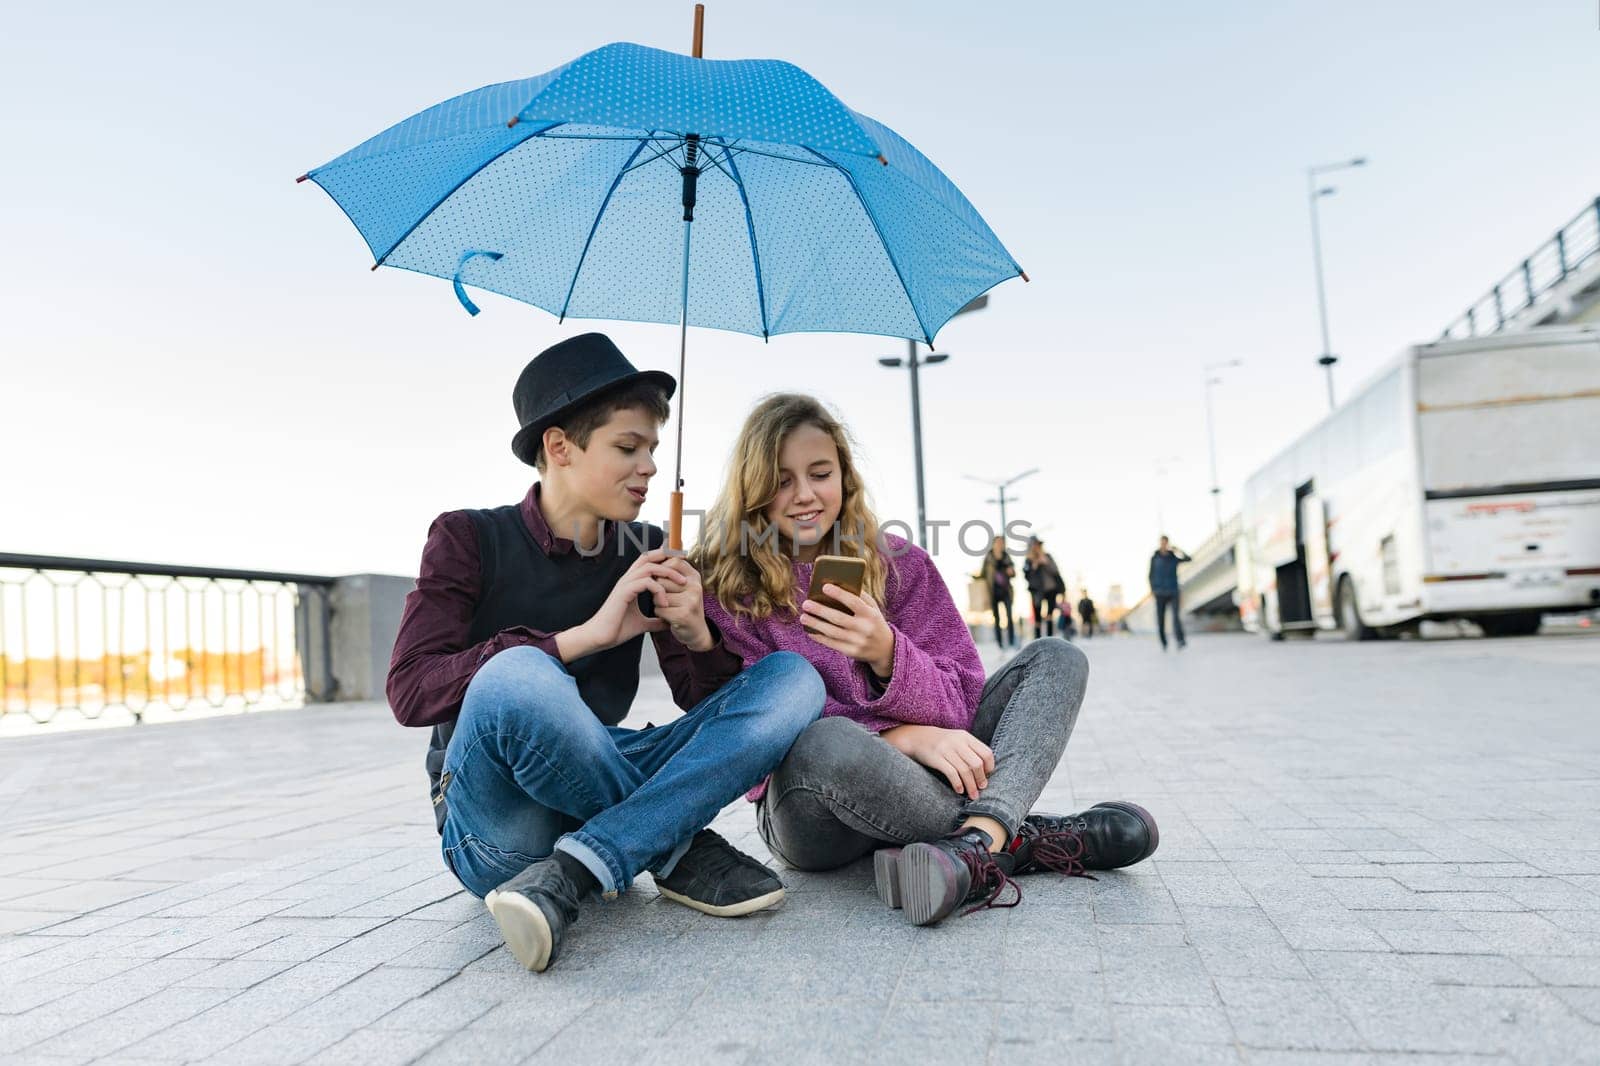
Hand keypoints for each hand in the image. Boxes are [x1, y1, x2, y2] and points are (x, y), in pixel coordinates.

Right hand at [561, 549, 675, 658]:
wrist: (600, 638)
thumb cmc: (616, 630)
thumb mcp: (641, 624)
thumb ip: (654, 621)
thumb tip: (668, 624)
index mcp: (631, 583)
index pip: (648, 561)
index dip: (663, 557)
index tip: (681, 560)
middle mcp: (627, 579)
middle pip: (649, 556)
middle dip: (668, 555)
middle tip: (685, 559)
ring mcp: (625, 584)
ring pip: (650, 567)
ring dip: (668, 573)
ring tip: (682, 583)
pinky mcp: (623, 592)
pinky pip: (646, 582)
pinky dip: (659, 590)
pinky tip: (664, 603)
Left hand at [649, 554, 714, 651]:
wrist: (696, 632)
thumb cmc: (685, 606)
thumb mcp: (684, 584)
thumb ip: (674, 566)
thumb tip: (664, 543)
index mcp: (694, 576)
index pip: (672, 561)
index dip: (661, 569)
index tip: (661, 578)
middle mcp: (695, 586)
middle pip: (662, 579)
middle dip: (657, 589)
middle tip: (667, 598)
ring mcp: (691, 600)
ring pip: (658, 595)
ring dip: (657, 603)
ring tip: (669, 607)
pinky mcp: (683, 614)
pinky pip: (659, 609)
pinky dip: (659, 614)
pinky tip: (669, 618)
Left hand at [799, 583, 894, 676]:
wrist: (885, 649)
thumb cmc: (874, 622)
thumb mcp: (873, 608)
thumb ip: (860, 597)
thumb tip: (838, 585)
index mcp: (871, 614)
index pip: (854, 602)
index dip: (839, 594)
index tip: (824, 586)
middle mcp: (864, 629)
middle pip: (839, 618)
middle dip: (820, 610)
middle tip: (806, 603)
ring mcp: (858, 642)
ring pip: (832, 632)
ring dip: (815, 624)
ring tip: (803, 617)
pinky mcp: (851, 652)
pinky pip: (831, 644)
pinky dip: (819, 637)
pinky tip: (810, 630)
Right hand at [880, 724, 994, 799]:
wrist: (917, 737)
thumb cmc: (942, 742)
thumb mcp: (958, 740)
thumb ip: (971, 750)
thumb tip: (986, 771)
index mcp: (966, 737)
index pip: (986, 753)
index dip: (989, 767)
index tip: (987, 776)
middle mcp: (957, 742)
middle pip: (976, 763)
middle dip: (981, 779)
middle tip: (981, 788)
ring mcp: (946, 749)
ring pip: (965, 771)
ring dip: (971, 786)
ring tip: (973, 795)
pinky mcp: (936, 758)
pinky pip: (951, 773)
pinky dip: (957, 784)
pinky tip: (959, 790)